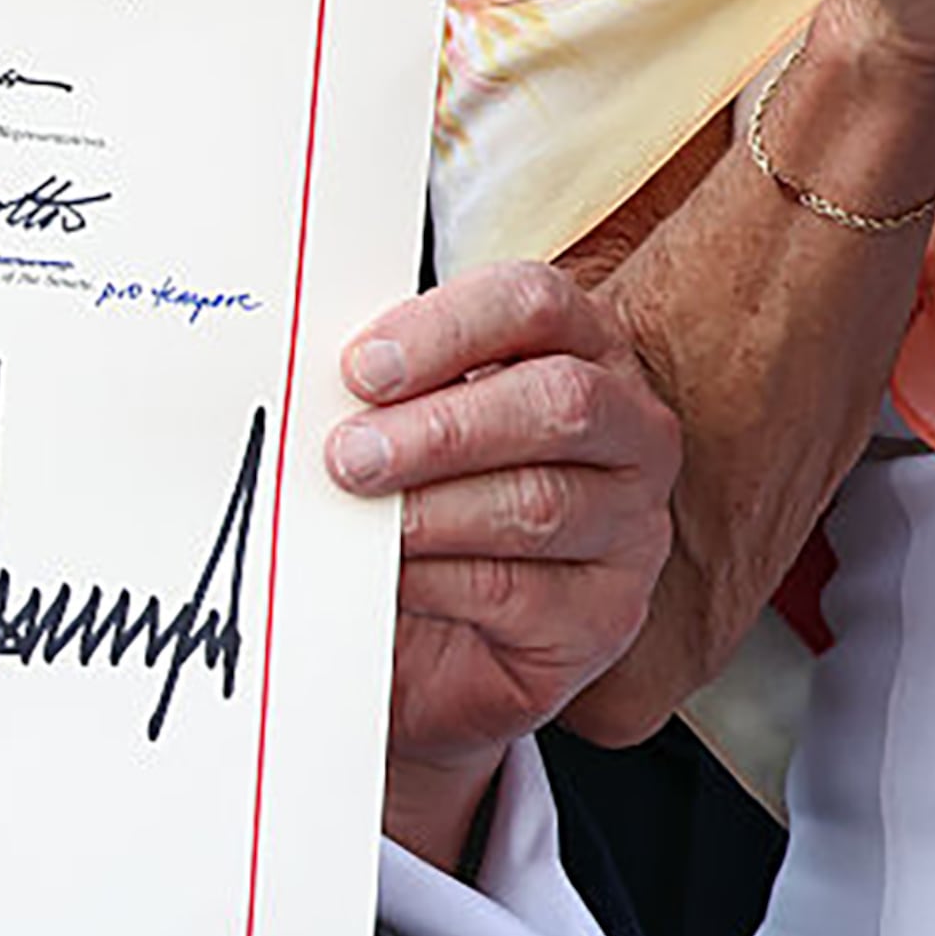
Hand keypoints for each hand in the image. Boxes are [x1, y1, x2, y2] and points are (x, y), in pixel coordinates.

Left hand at [328, 265, 678, 868]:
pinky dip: (435, 580)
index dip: (445, 329)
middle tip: (348, 456)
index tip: (359, 369)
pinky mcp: (605, 614)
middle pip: (557, 402)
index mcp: (578, 348)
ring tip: (354, 518)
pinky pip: (519, 591)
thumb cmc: (419, 494)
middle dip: (441, 429)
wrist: (439, 631)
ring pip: (537, 502)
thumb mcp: (399, 424)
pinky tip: (386, 576)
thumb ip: (376, 393)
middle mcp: (627, 430)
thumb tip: (305, 382)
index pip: (533, 304)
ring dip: (429, 510)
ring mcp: (630, 524)